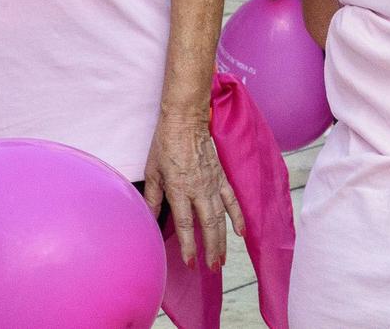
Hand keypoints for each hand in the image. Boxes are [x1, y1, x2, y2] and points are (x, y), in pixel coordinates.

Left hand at [143, 111, 243, 267]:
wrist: (186, 119)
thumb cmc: (165, 144)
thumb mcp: (153, 171)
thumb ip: (153, 197)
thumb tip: (148, 217)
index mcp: (179, 189)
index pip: (186, 224)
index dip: (188, 246)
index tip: (190, 263)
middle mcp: (199, 189)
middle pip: (208, 225)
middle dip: (211, 249)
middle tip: (213, 269)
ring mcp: (213, 183)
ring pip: (221, 217)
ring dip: (223, 240)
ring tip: (223, 259)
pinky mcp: (221, 176)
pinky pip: (232, 200)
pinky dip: (237, 216)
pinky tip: (240, 232)